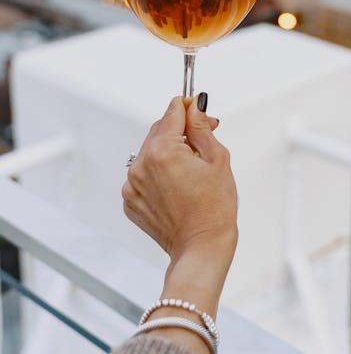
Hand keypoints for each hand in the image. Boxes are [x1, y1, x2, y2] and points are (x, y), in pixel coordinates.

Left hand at [123, 96, 237, 285]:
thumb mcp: (217, 158)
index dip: (190, 107)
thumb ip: (201, 127)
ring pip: (151, 152)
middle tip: (205, 139)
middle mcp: (141, 165)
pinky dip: (159, 173)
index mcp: (162, 151)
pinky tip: (179, 185)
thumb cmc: (214, 208)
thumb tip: (194, 106)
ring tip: (193, 170)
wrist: (202, 247)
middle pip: (160, 130)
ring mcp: (132, 184)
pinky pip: (144, 174)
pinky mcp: (130, 200)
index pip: (173, 112)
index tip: (200, 109)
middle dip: (182, 130)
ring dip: (170, 152)